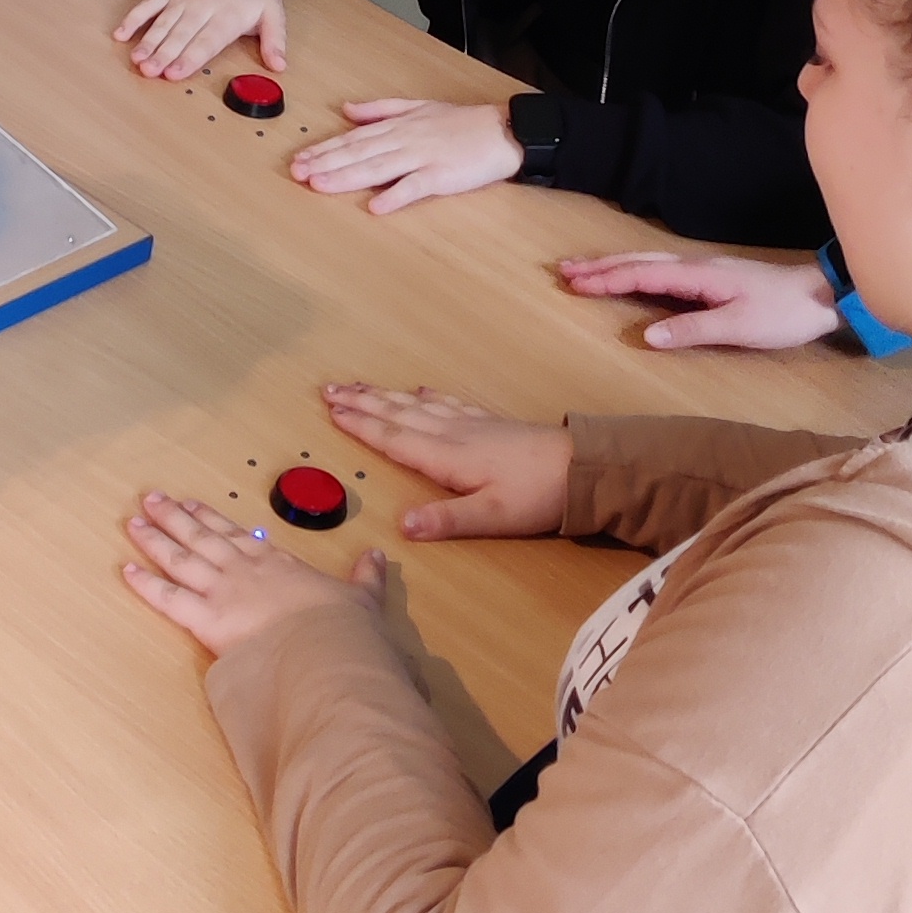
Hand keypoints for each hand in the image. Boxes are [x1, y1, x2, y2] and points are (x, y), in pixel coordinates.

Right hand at [114, 0, 283, 83]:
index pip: (206, 41)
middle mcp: (202, 7)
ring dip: (148, 41)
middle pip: (180, 35)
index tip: (175, 74)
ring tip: (136, 59)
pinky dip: (134, 18)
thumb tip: (279, 66)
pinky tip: (121, 34)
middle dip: (163, 54)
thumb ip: (275, 41)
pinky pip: (149, 4)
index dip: (189, 58)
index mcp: (227, 15)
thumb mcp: (273, 13)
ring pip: (163, 23)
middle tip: (149, 72)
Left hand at [122, 488, 382, 655]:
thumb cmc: (342, 629)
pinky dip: (146, 585)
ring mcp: (222, 590)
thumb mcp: (362, 600)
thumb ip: (366, 578)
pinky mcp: (205, 619)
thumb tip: (379, 556)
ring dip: (156, 540)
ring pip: (181, 559)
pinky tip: (127, 570)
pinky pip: (169, 599)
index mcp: (277, 563)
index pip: (238, 536)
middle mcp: (244, 570)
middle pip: (202, 538)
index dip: (213, 520)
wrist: (326, 651)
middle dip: (175, 518)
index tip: (194, 506)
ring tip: (134, 522)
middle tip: (153, 500)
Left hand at [289, 96, 522, 213]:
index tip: (300, 158)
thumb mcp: (418, 106)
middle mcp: (404, 139)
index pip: (353, 138)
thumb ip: (380, 110)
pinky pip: (415, 187)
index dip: (325, 149)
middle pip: (358, 152)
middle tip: (297, 173)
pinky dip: (395, 196)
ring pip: (378, 167)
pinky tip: (375, 206)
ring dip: (347, 177)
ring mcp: (422, 157)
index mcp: (398, 125)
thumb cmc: (461, 123)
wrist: (501, 131)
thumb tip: (347, 110)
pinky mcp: (442, 176)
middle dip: (325, 163)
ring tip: (320, 185)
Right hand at [322, 380, 571, 539]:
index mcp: (447, 456)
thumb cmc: (537, 496)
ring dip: (385, 396)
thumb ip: (447, 520)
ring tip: (359, 386)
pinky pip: (446, 403)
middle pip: (398, 415)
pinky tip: (418, 392)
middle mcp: (452, 433)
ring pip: (417, 406)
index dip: (361, 425)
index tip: (331, 410)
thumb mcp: (493, 517)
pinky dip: (425, 397)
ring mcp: (471, 424)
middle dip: (363, 402)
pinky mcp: (488, 423)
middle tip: (328, 389)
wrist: (582, 467)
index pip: (394, 438)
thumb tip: (402, 525)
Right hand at [558, 252, 844, 352]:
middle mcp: (696, 266)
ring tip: (586, 271)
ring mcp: (704, 270)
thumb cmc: (783, 313)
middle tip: (565, 271)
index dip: (607, 279)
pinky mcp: (712, 279)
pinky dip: (637, 272)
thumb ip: (692, 330)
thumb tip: (646, 336)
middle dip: (601, 267)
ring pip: (650, 264)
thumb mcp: (739, 327)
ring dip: (615, 266)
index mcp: (698, 275)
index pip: (642, 275)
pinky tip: (632, 278)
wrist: (822, 296)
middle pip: (639, 262)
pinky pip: (663, 271)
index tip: (574, 283)